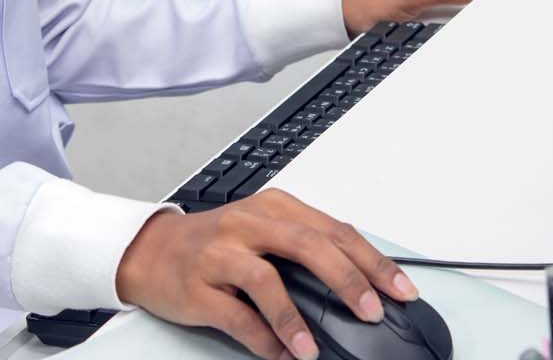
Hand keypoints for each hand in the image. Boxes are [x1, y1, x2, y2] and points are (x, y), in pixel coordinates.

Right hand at [114, 189, 418, 359]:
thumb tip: (361, 285)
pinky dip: (262, 337)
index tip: (402, 289)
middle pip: (308, 246)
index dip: (372, 261)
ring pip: (267, 280)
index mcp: (274, 207)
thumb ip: (306, 249)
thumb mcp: (264, 231)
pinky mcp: (197, 287)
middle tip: (372, 310)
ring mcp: (220, 254)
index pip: (334, 230)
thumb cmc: (216, 243)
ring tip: (314, 348)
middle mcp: (249, 224)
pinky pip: (235, 316)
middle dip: (346, 279)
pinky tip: (281, 354)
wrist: (151, 250)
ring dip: (295, 317)